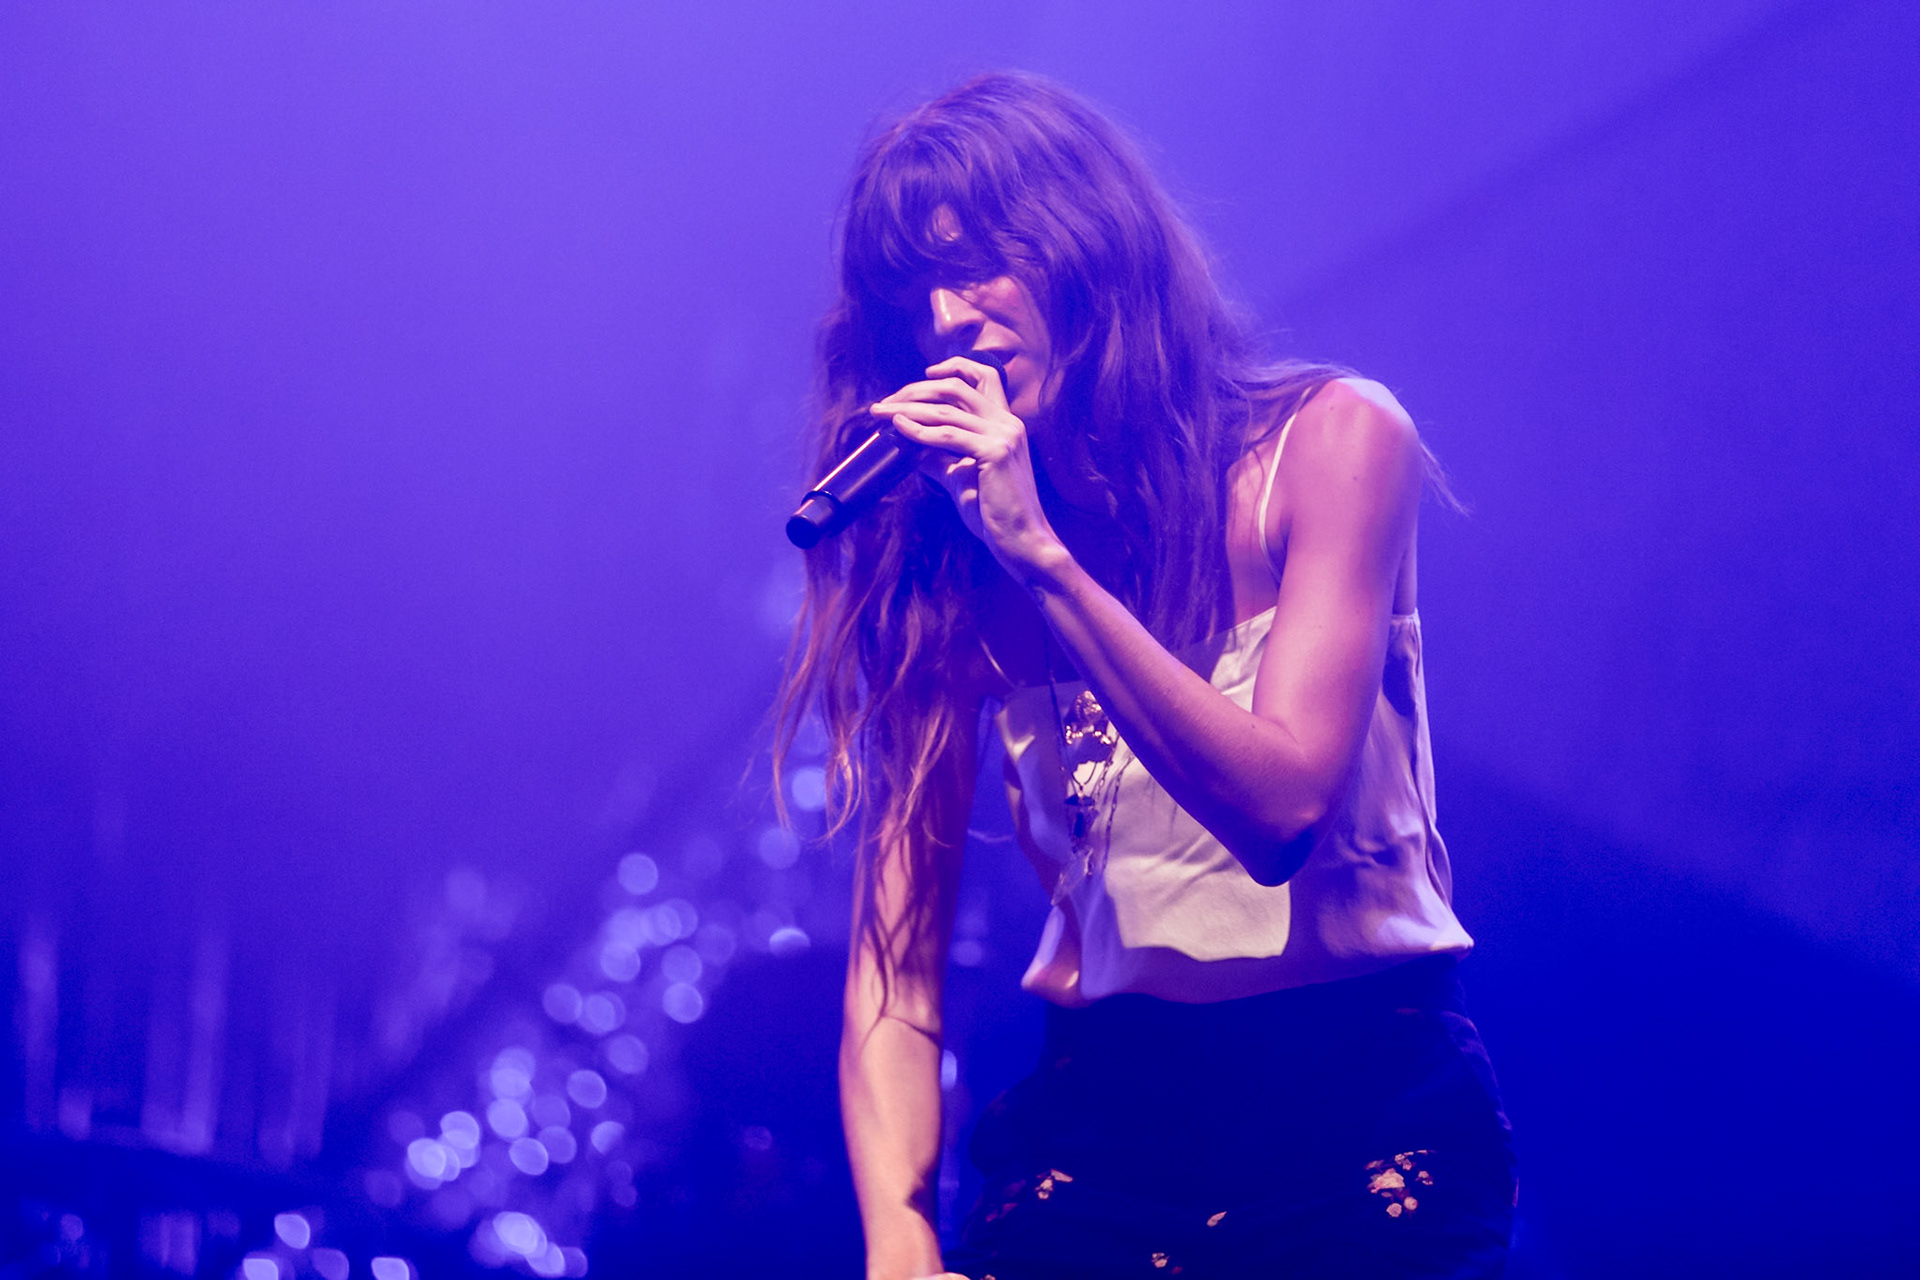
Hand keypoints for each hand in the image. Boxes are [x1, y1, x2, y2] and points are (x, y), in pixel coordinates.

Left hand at [871, 355, 1066, 579]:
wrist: (1022, 541)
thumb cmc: (995, 513)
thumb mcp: (962, 479)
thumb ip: (941, 459)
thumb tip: (911, 449)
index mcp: (1006, 424)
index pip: (986, 376)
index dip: (954, 367)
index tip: (925, 375)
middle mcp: (1008, 422)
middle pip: (956, 387)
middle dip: (916, 390)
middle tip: (886, 403)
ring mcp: (1004, 435)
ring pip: (946, 410)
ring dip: (907, 409)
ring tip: (880, 414)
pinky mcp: (995, 452)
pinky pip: (947, 435)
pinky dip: (918, 431)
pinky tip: (898, 430)